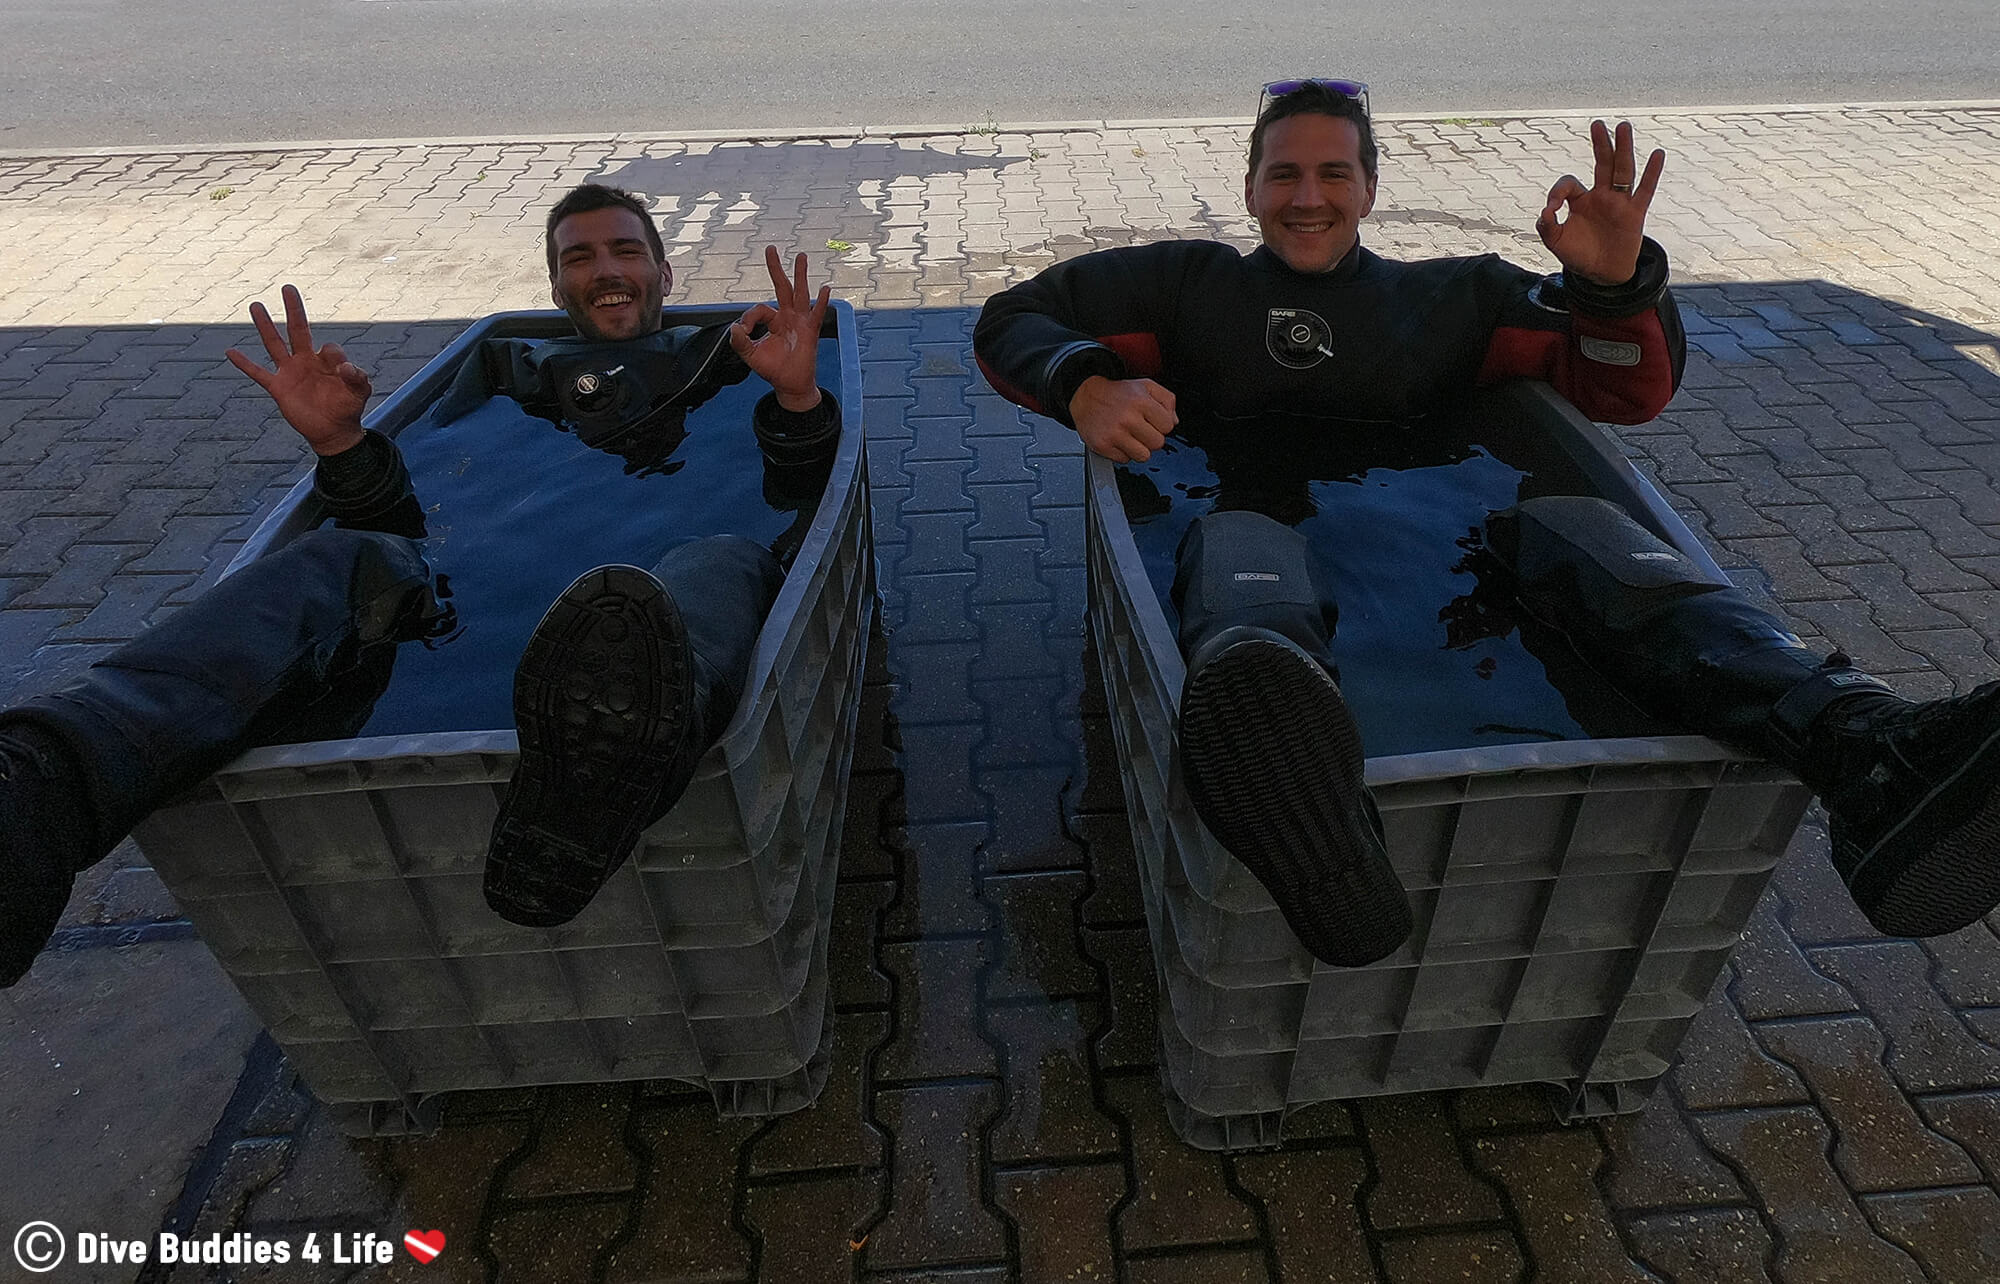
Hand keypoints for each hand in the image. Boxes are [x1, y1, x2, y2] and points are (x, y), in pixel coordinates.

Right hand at [225, 285, 370, 455]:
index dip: (335, 356)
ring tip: (256, 305)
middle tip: (288, 288)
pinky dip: (244, 364)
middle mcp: (306, 360)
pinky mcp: (279, 388)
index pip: (329, 347)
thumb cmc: (348, 407)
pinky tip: (230, 352)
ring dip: (265, 325)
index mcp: (326, 360)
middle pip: (297, 330)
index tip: (342, 370)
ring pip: (274, 344)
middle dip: (294, 310)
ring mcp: (290, 372)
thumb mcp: (360, 392)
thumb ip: (358, 378)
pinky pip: (258, 373)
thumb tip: (346, 366)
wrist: (333, 431)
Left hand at [730, 245, 830, 411]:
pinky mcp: (810, 331)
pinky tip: (825, 289)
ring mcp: (800, 322)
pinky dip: (822, 301)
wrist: (790, 384)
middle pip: (781, 287)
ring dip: (800, 275)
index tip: (743, 331)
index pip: (759, 309)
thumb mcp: (751, 355)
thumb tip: (734, 328)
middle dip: (775, 268)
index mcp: (773, 320)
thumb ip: (740, 342)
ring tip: (801, 257)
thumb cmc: (773, 368)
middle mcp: (787, 316)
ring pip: (799, 293)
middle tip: (770, 248)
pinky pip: (816, 313)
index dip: (749, 318)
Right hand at [1070, 375, 1177, 462]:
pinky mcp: (1103, 445)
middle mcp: (1128, 418)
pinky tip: (1118, 440)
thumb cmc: (1117, 393)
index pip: (1168, 426)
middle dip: (1151, 438)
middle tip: (1141, 429)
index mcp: (1141, 402)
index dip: (1162, 425)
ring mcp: (1114, 433)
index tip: (1152, 421)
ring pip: (1143, 456)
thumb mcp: (1146, 386)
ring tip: (1130, 436)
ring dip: (1139, 448)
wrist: (1085, 396)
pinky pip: (1124, 460)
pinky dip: (1122, 452)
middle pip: (1157, 444)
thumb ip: (1167, 400)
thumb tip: (1174, 421)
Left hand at [1535, 120, 1665, 286]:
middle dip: (1600, 145)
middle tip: (1597, 124)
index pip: (1569, 184)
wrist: (1601, 274)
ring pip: (1622, 171)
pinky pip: (1645, 190)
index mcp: (1580, 200)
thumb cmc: (1579, 255)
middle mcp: (1601, 196)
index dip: (1558, 192)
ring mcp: (1619, 202)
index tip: (1551, 210)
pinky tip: (1658, 154)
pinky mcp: (1635, 213)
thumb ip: (1547, 227)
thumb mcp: (1556, 243)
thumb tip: (1546, 212)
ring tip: (1623, 127)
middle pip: (1602, 164)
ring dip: (1623, 149)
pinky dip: (1652, 173)